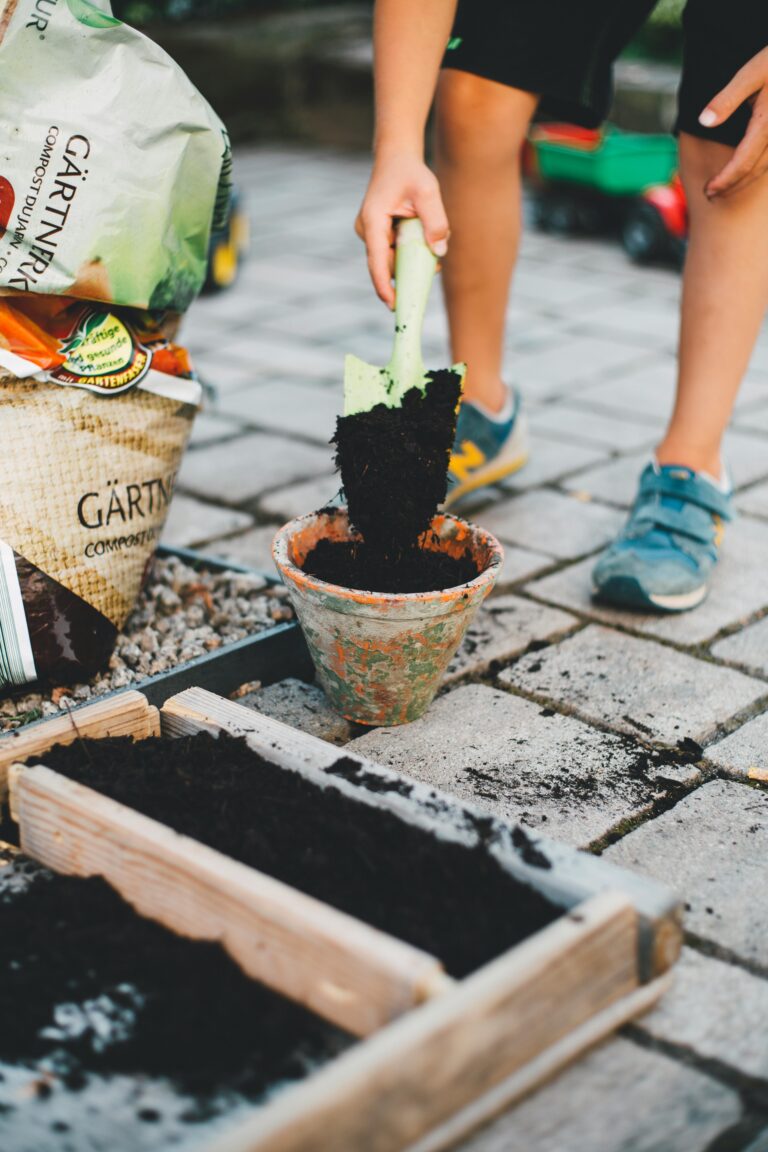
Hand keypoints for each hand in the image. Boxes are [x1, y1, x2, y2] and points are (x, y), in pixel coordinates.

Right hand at [354, 151, 448, 307]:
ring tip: (431, 250)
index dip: (384, 286)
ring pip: (391, 259)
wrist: (397, 158)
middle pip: (386, 264)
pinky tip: (424, 242)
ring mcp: (370, 233)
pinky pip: (393, 252)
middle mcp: (367, 230)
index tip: (394, 305)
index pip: (377, 261)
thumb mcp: (428, 192)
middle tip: (433, 268)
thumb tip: (440, 252)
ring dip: (411, 259)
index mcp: (372, 221)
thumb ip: (435, 221)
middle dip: (408, 271)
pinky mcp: (378, 235)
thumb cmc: (411, 172)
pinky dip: (409, 252)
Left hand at [699, 46, 767, 197]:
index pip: (743, 162)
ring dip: (744, 181)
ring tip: (724, 188)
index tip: (708, 191)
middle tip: (710, 195)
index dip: (725, 180)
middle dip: (732, 186)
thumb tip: (703, 121)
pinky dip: (758, 168)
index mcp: (766, 124)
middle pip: (755, 170)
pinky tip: (747, 170)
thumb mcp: (750, 73)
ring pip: (766, 167)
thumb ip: (727, 99)